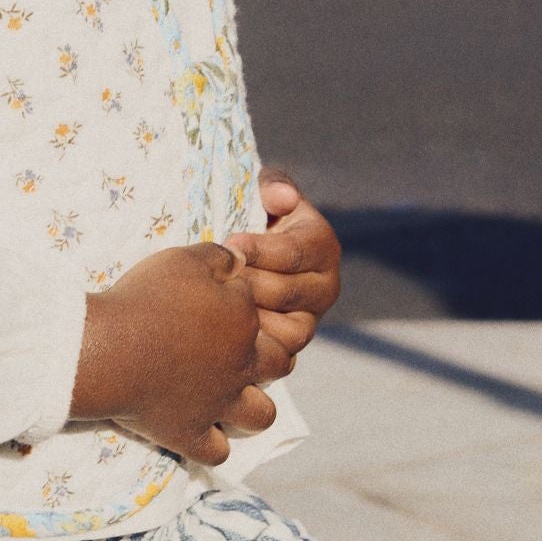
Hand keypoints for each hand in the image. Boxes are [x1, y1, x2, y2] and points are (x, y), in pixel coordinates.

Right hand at [70, 241, 287, 465]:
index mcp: (243, 322)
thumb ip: (220, 258)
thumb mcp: (184, 260)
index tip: (224, 304)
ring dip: (254, 408)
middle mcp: (241, 365)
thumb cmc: (147, 299)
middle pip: (281, 365)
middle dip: (271, 358)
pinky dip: (214, 445)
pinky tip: (202, 432)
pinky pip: (217, 452)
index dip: (249, 308)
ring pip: (262, 416)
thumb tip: (242, 260)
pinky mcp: (190, 434)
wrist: (110, 348)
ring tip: (234, 399)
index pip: (267, 313)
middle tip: (243, 352)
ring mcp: (218, 404)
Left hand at [225, 167, 341, 359]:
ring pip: (287, 330)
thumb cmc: (256, 217)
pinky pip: (279, 356)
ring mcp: (311, 319)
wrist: (246, 258)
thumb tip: (282, 198)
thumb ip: (274, 185)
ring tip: (217, 302)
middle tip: (215, 275)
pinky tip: (222, 330)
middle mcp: (326, 286)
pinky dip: (253, 346)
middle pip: (285, 292)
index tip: (229, 243)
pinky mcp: (292, 346)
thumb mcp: (265, 192)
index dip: (260, 250)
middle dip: (247, 283)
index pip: (293, 252)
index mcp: (322, 246)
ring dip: (249, 317)